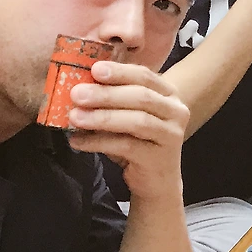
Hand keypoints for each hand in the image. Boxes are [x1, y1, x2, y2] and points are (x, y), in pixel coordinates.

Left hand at [67, 62, 189, 201]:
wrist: (156, 181)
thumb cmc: (138, 143)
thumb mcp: (127, 116)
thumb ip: (112, 101)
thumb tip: (78, 86)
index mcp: (169, 95)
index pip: (145, 76)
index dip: (120, 72)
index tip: (94, 69)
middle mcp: (176, 111)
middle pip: (141, 96)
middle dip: (106, 94)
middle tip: (77, 94)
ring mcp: (171, 135)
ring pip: (136, 121)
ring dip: (102, 117)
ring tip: (75, 117)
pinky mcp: (160, 158)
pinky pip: (127, 146)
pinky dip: (98, 142)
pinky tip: (77, 141)